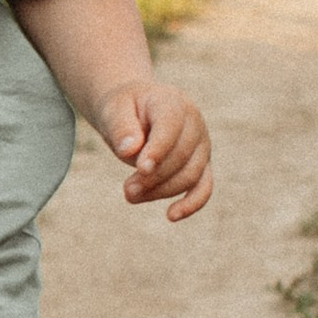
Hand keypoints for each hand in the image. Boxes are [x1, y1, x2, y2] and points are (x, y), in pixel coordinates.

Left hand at [92, 77, 212, 220]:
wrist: (134, 109)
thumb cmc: (123, 109)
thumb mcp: (113, 110)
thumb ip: (120, 127)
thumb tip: (130, 150)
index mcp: (172, 102)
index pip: (171, 126)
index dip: (158, 149)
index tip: (141, 168)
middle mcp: (193, 122)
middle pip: (181, 155)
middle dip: (154, 177)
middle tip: (127, 190)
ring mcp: (201, 144)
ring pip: (191, 175)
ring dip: (161, 191)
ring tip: (130, 195)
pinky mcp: (201, 164)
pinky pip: (203, 187)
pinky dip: (191, 203)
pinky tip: (171, 216)